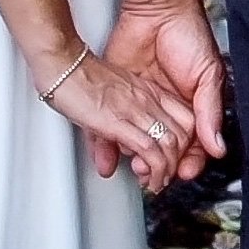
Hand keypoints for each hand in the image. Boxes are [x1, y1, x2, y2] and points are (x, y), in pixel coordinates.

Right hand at [36, 44, 193, 192]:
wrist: (63, 64)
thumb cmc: (79, 77)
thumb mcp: (107, 103)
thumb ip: (113, 132)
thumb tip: (108, 161)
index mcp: (148, 91)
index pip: (185, 118)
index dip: (185, 145)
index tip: (173, 160)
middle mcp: (147, 99)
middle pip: (183, 135)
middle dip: (178, 163)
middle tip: (164, 177)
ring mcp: (135, 109)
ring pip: (170, 145)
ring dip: (167, 172)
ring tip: (156, 184)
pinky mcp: (118, 122)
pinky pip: (148, 150)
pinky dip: (154, 171)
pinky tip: (148, 181)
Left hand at [94, 4, 225, 184]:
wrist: (157, 8)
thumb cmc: (189, 36)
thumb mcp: (209, 75)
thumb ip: (210, 112)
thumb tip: (217, 146)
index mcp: (190, 107)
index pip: (191, 145)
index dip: (187, 161)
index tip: (180, 172)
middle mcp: (165, 109)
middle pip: (161, 149)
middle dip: (159, 166)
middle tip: (154, 176)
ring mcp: (140, 104)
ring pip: (135, 141)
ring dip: (134, 157)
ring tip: (134, 166)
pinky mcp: (118, 95)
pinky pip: (111, 123)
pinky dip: (108, 141)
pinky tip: (109, 154)